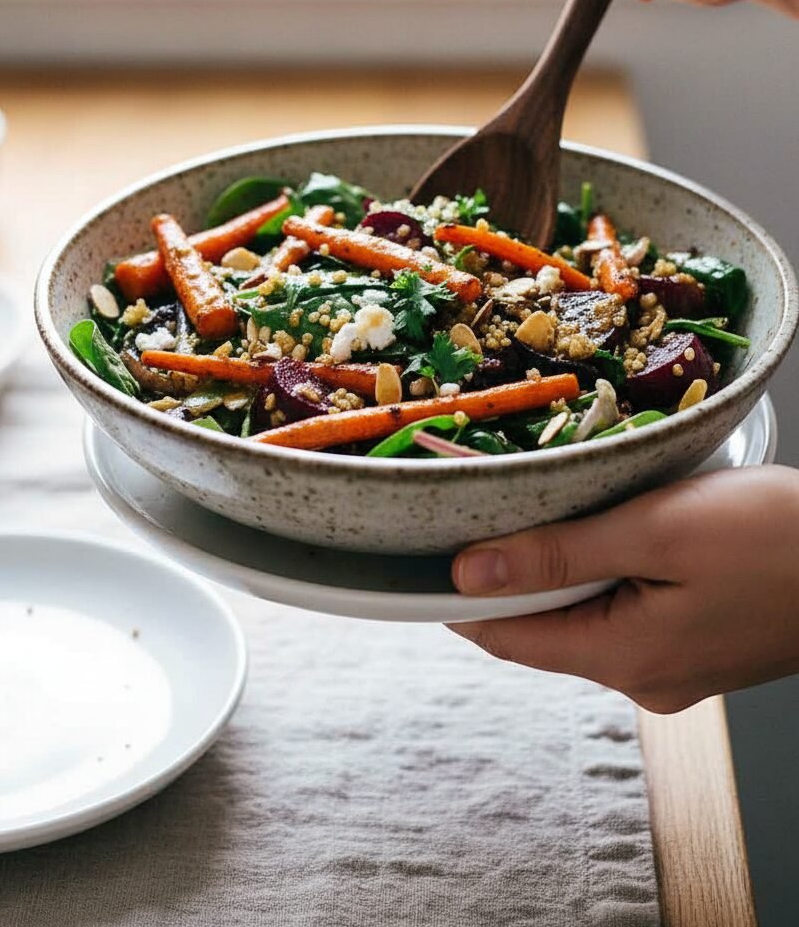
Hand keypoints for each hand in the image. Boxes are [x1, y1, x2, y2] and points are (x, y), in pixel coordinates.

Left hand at [448, 465, 798, 712]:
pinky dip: (600, 574)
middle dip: (506, 573)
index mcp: (626, 659)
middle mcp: (644, 678)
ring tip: (537, 509)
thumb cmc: (777, 537)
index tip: (422, 549)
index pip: (506, 638)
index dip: (457, 596)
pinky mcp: (697, 644)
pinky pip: (623, 612)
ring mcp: (674, 666)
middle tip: (479, 507)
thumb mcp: (657, 531)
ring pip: (582, 618)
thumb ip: (560, 554)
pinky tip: (602, 532)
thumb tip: (469, 574)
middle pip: (541, 628)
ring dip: (555, 569)